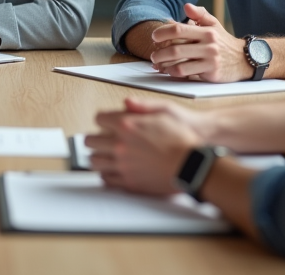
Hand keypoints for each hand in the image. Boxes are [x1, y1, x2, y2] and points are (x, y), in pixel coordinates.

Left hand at [87, 98, 204, 194]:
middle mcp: (121, 145)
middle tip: (99, 140)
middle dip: (94, 138)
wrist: (193, 165)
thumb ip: (141, 106)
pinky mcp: (129, 182)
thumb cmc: (182, 138)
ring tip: (104, 155)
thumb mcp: (165, 111)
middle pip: (91, 141)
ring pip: (94, 161)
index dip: (102, 119)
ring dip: (97, 157)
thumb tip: (126, 102)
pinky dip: (106, 174)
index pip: (99, 119)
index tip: (105, 122)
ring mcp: (123, 165)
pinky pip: (106, 179)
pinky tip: (112, 170)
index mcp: (127, 125)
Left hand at [149, 3, 252, 82]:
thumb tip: (186, 6)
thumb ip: (200, 14)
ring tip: (157, 63)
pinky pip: (187, 74)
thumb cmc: (224, 41)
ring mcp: (210, 60)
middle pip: (177, 48)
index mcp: (206, 31)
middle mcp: (209, 45)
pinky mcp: (211, 73)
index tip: (154, 36)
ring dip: (164, 64)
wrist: (244, 60)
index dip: (163, 32)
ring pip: (180, 63)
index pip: (179, 29)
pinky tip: (169, 71)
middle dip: (160, 52)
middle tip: (153, 54)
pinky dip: (174, 72)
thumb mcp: (214, 24)